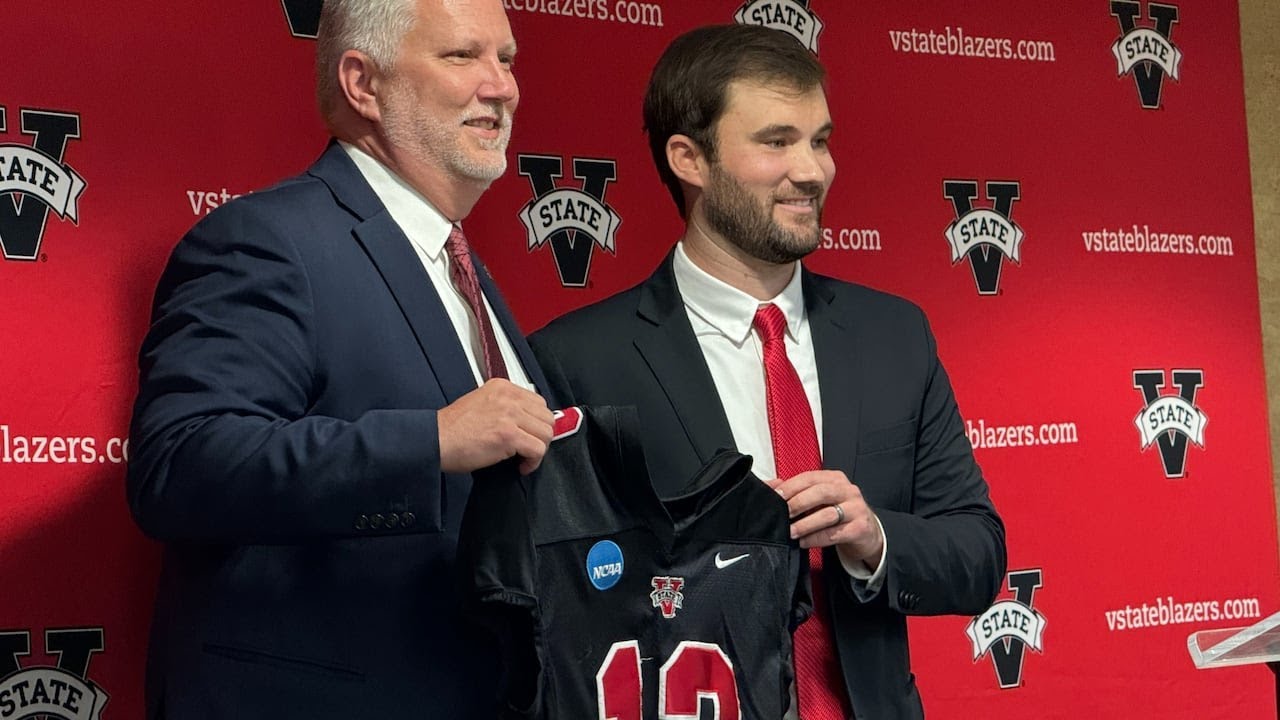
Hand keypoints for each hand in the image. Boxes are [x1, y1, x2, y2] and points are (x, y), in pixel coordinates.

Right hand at [437, 379, 553, 474]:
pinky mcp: (509, 435)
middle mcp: (508, 397)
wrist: (435, 440)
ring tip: (523, 458)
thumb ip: (504, 407)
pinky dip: (533, 462)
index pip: (538, 402)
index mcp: (502, 387)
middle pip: (546, 417)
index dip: (536, 423)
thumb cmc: (452, 429)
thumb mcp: (481, 404)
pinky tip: (520, 466)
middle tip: (528, 448)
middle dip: (540, 436)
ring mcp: (509, 415)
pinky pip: (538, 450)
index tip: (530, 434)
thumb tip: (526, 422)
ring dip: (538, 450)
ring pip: (546, 433)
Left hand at [766, 470, 883, 568]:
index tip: (775, 496)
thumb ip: (797, 492)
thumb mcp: (820, 501)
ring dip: (805, 524)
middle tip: (783, 515)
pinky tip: (804, 542)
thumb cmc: (838, 514)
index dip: (791, 486)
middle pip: (820, 492)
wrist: (866, 533)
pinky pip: (835, 533)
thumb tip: (770, 486)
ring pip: (827, 514)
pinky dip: (816, 538)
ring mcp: (856, 509)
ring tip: (790, 532)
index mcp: (835, 479)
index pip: (810, 477)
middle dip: (798, 503)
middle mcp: (848, 490)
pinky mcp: (860, 528)